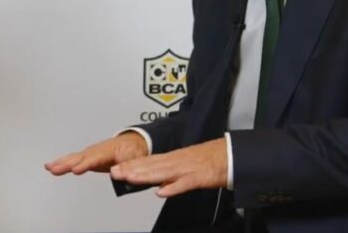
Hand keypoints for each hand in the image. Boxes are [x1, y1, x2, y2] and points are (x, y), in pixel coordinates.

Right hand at [45, 131, 147, 175]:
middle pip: (79, 157)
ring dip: (60, 163)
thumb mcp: (136, 157)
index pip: (94, 158)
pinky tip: (51, 167)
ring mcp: (90, 153)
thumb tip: (116, 172)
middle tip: (54, 169)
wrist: (133, 142)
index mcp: (108, 151)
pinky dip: (61, 163)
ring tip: (49, 168)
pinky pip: (72, 159)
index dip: (84, 164)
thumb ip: (128, 164)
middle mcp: (96, 150)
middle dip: (66, 163)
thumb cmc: (134, 149)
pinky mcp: (87, 157)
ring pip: (73, 157)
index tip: (75, 170)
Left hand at [109, 137, 227, 196]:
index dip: (131, 165)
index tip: (115, 167)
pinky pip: (185, 183)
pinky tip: (162, 192)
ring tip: (129, 178)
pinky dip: (174, 187)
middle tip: (114, 171)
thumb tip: (158, 184)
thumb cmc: (211, 159)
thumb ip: (171, 174)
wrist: (233, 154)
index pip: (148, 162)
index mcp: (174, 158)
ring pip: (163, 172)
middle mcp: (178, 161)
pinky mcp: (201, 177)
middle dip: (131, 169)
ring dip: (146, 175)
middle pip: (151, 166)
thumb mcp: (187, 165)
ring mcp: (188, 169)